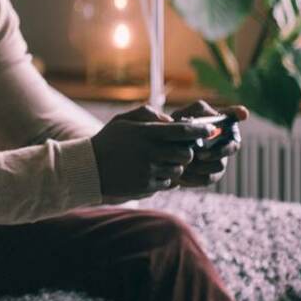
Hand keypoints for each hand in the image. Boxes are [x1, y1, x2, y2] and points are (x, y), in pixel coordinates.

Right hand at [90, 105, 217, 200]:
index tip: (210, 130)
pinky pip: (167, 182)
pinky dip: (164, 177)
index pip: (183, 132)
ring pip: (178, 169)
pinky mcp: (147, 186)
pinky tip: (151, 171)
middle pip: (186, 154)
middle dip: (188, 151)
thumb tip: (170, 119)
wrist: (89, 169)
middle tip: (182, 148)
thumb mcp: (124, 120)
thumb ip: (148, 114)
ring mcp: (149, 171)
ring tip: (161, 160)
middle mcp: (150, 152)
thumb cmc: (108, 140)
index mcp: (146, 133)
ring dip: (175, 165)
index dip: (200, 131)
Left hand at [170, 101, 247, 187]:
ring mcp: (219, 159)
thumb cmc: (171, 131)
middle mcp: (223, 141)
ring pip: (220, 165)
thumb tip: (213, 114)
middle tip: (200, 154)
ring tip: (185, 165)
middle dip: (218, 151)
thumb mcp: (180, 117)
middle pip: (233, 146)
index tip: (242, 114)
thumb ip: (196, 110)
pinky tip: (182, 174)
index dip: (239, 113)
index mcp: (216, 123)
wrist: (159, 155)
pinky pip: (209, 178)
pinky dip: (195, 177)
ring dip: (202, 166)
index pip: (233, 115)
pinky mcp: (211, 175)